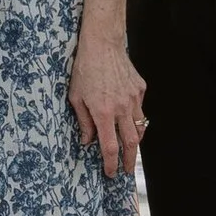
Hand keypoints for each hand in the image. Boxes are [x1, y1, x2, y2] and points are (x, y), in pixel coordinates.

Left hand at [69, 29, 146, 176]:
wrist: (103, 44)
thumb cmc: (85, 69)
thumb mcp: (76, 97)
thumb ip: (83, 121)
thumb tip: (88, 141)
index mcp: (103, 113)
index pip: (110, 147)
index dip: (111, 164)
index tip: (111, 172)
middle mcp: (121, 108)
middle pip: (131, 143)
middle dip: (130, 161)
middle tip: (127, 170)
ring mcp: (133, 99)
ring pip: (139, 128)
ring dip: (134, 142)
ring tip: (129, 149)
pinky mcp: (140, 89)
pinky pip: (140, 109)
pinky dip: (134, 117)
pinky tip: (127, 117)